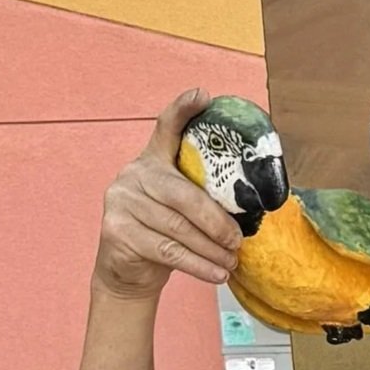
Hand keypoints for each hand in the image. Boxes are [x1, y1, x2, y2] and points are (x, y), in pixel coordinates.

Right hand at [94, 89, 244, 300]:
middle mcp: (134, 174)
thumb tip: (253, 205)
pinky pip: (168, 251)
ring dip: (212, 249)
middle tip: (239, 241)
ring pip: (179, 228)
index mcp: (154, 161)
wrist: (128, 270)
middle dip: (218, 222)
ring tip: (232, 261)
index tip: (202, 96)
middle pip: (184, 195)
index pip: (167, 128)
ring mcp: (121, 201)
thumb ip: (204, 196)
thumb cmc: (165, 235)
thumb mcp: (183, 209)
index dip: (183, 111)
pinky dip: (199, 265)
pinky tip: (217, 273)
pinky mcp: (117, 230)